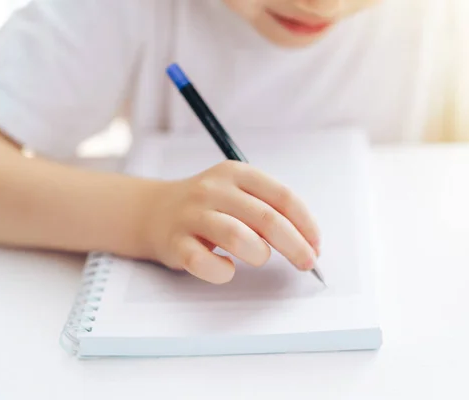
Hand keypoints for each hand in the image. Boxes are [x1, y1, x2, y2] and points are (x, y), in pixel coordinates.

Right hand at [143, 160, 320, 283]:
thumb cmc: (209, 207)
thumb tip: (308, 242)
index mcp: (236, 173)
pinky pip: (204, 263)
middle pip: (266, 219)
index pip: (282, 197)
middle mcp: (213, 190)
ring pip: (237, 237)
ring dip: (259, 254)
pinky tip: (226, 267)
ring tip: (259, 257)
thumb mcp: (237, 193)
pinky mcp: (175, 242)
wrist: (152, 211)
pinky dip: (223, 272)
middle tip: (307, 264)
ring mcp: (192, 215)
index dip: (306, 224)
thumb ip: (268, 209)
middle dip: (295, 246)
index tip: (317, 245)